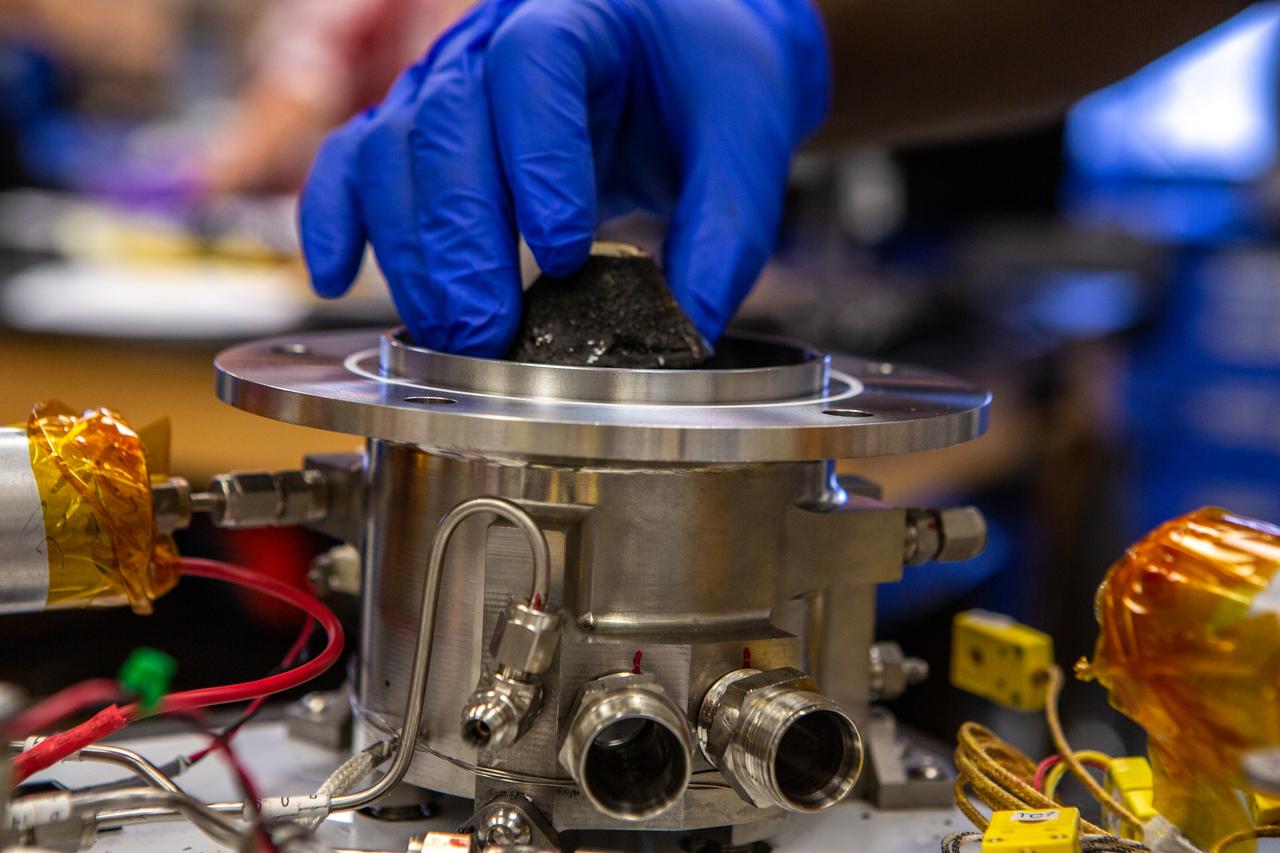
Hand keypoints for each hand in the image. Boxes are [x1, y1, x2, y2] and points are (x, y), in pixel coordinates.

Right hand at [298, 0, 828, 355]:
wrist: (680, 56)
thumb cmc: (707, 83)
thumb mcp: (744, 141)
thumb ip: (725, 230)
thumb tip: (687, 329)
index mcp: (579, 16)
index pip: (534, 69)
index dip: (538, 164)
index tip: (563, 255)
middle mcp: (492, 41)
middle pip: (446, 124)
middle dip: (461, 240)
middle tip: (487, 331)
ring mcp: (444, 84)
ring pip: (391, 152)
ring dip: (409, 253)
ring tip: (450, 335)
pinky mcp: (420, 130)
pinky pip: (352, 161)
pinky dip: (334, 218)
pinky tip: (337, 276)